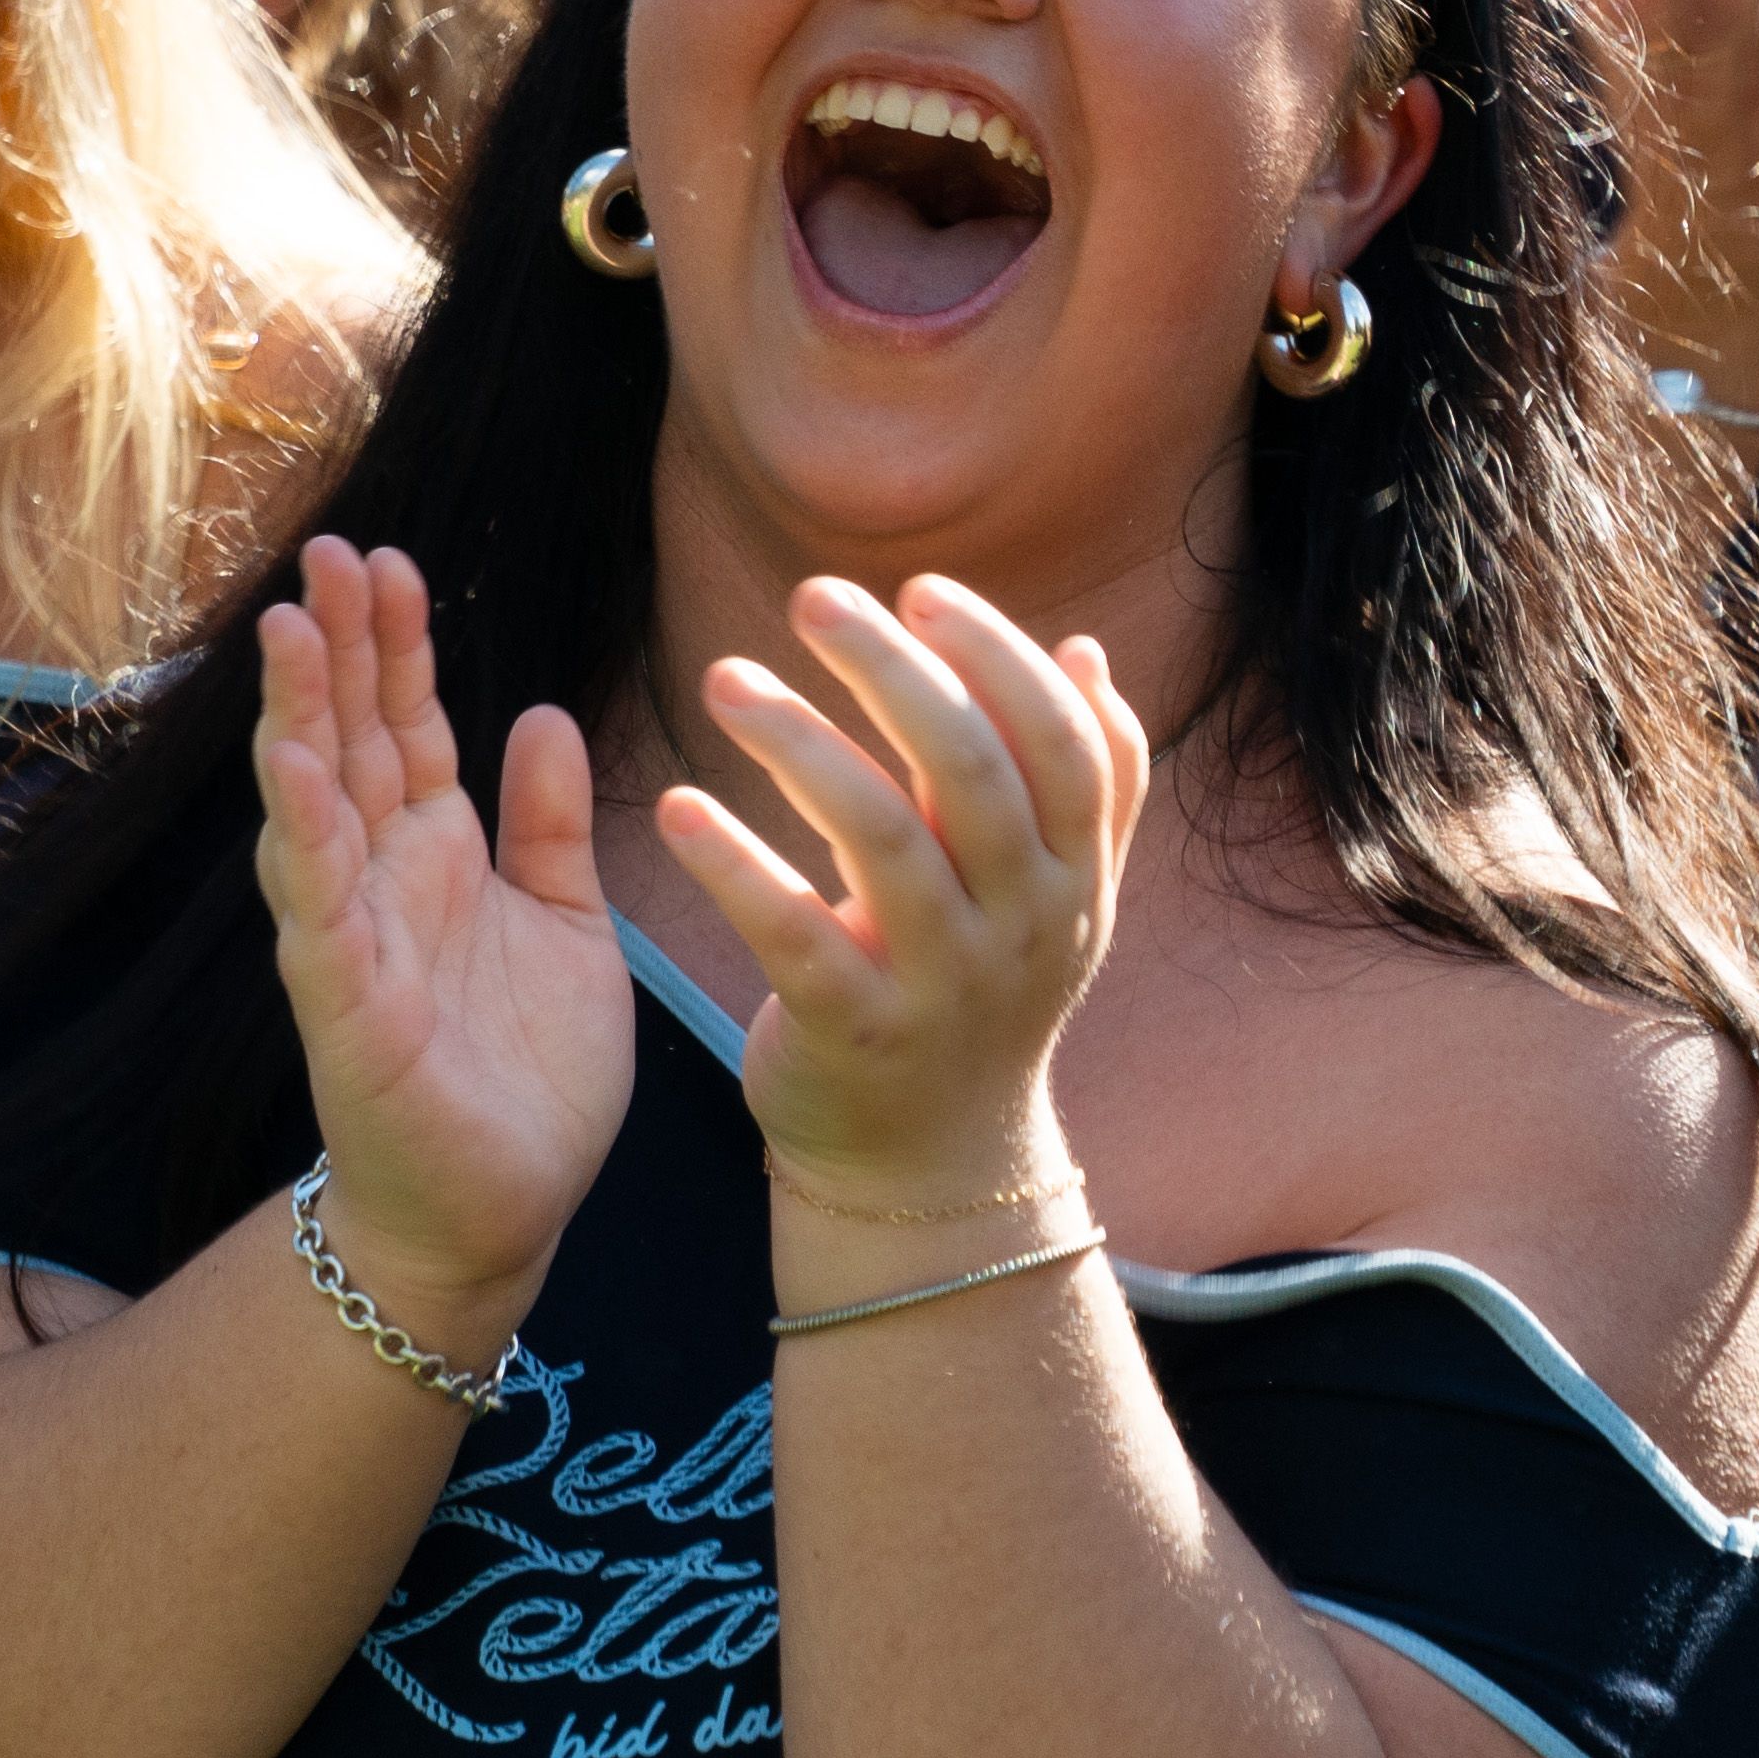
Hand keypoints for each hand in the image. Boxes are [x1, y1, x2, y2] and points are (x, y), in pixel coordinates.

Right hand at [255, 537, 631, 1331]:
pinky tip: (296, 768)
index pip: (407, 726)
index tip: (389, 559)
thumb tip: (539, 711)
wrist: (501, 1212)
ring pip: (315, 807)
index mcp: (437, 854)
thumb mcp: (568, 922)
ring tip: (289, 628)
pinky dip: (306, 838)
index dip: (396, 645)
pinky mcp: (348, 1009)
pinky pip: (321, 910)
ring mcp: (354, 940)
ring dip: (299, 718)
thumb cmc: (526, 1072)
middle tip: (329, 551)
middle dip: (338, 648)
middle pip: (350, 741)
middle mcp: (381, 881)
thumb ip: (550, 825)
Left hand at [657, 575, 1140, 1208]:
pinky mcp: (855, 1036)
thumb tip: (1084, 650)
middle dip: (892, 669)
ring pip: (881, 838)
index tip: (919, 590)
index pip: (1059, 741)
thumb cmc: (979, 998)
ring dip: (798, 743)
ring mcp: (942, 985)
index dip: (996, 656)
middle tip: (810, 596)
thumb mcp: (1053, 898)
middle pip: (969, 770)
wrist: (935, 1168)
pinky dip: (735, 865)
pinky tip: (674, 807)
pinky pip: (793, 934)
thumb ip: (1080, 783)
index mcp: (1074, 877)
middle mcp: (1023, 926)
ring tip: (721, 679)